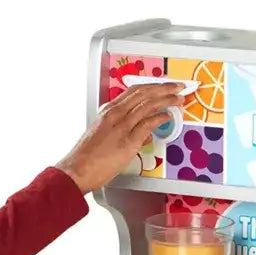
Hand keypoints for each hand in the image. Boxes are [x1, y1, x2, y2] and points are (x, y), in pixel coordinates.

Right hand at [57, 83, 181, 192]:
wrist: (77, 169)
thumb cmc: (87, 156)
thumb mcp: (103, 134)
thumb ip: (123, 129)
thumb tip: (144, 132)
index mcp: (108, 110)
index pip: (135, 91)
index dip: (153, 86)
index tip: (164, 85)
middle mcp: (115, 114)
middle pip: (144, 93)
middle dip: (164, 88)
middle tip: (177, 86)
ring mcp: (122, 126)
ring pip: (148, 105)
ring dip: (167, 100)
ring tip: (178, 99)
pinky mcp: (128, 141)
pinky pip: (148, 124)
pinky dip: (160, 118)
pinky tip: (168, 116)